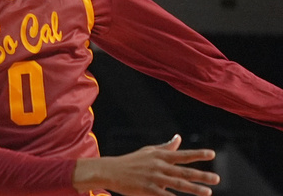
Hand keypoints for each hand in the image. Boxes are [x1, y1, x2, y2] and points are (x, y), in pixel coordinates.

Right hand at [73, 135, 218, 195]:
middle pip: (183, 171)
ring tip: (208, 192)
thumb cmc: (131, 161)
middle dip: (201, 175)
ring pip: (178, 184)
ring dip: (194, 189)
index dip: (198, 154)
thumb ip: (166, 147)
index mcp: (160, 156)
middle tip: (217, 178)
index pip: (182, 155)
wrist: (111, 170)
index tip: (212, 154)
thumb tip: (179, 138)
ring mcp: (154, 178)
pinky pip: (165, 195)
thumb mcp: (148, 151)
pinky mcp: (148, 190)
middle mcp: (159, 166)